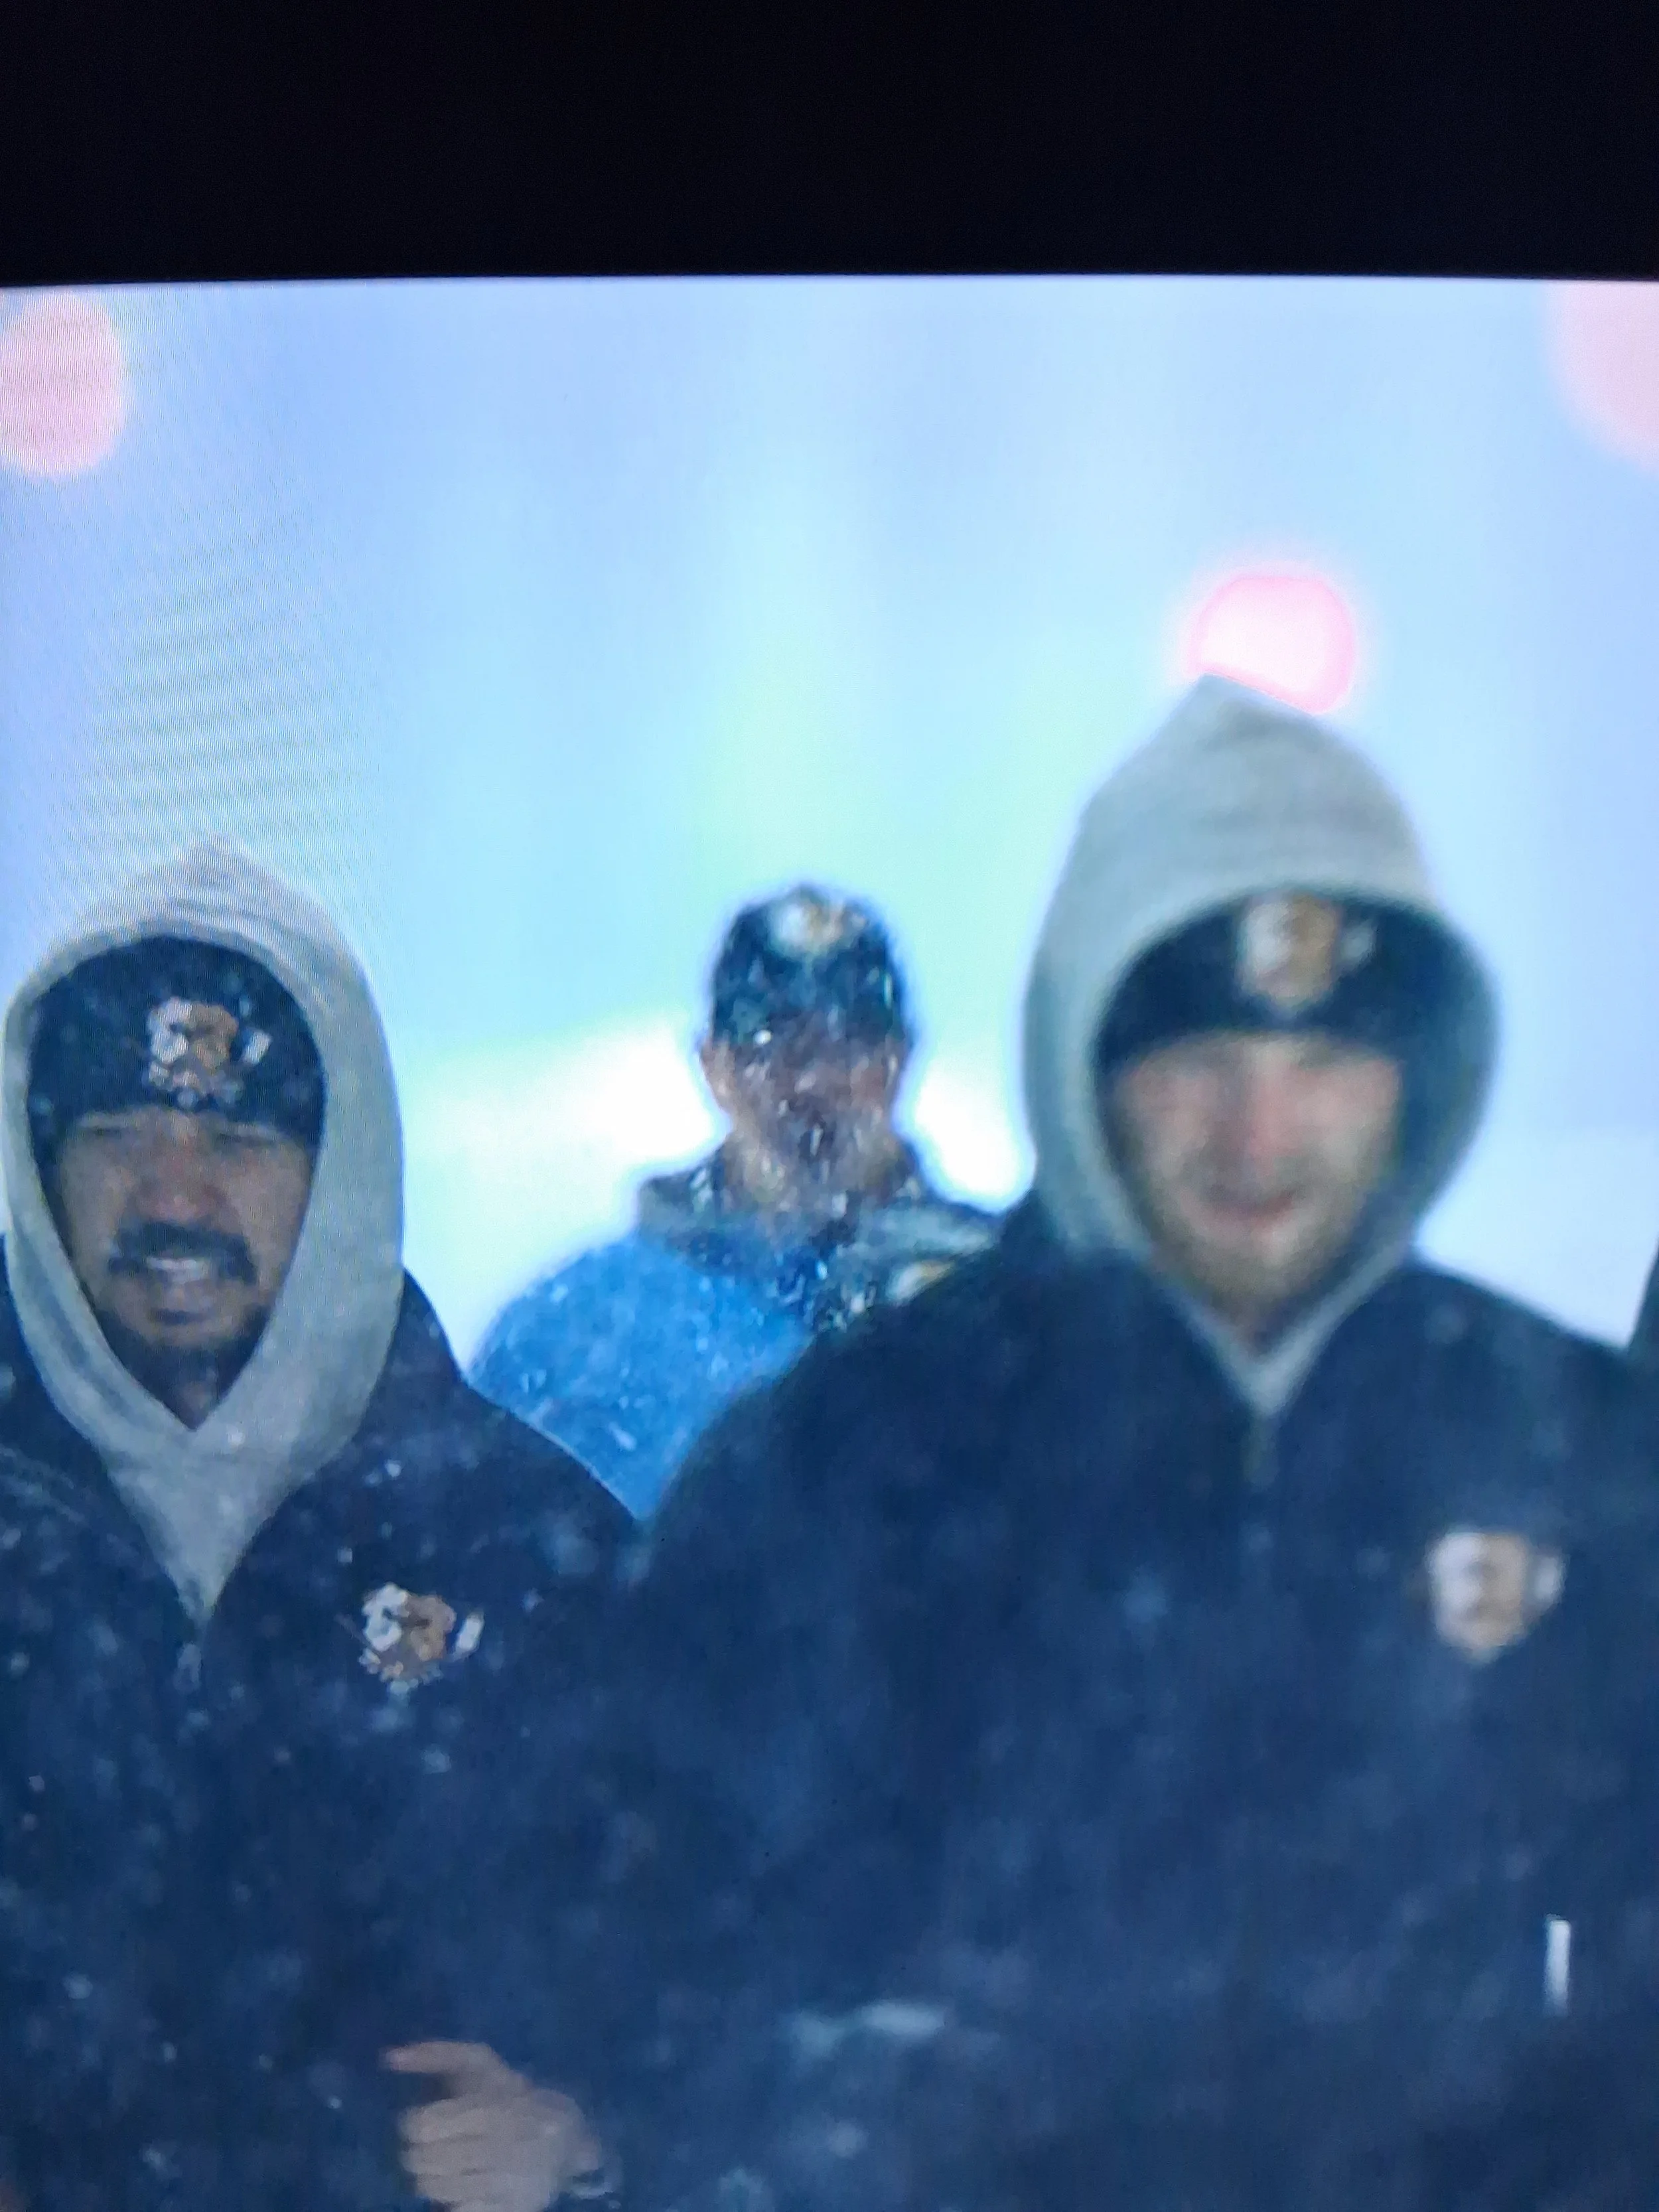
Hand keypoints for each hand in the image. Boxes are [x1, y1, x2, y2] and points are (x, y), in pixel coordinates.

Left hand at [385, 2040, 614, 2211]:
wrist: (569, 2137)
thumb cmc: (511, 2095)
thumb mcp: (481, 2065)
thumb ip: (436, 2054)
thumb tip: (388, 2057)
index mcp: (494, 2106)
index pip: (423, 2126)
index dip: (413, 2125)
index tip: (420, 2122)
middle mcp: (504, 2145)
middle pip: (424, 2160)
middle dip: (417, 2154)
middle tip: (427, 2147)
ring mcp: (509, 2182)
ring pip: (436, 2189)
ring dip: (430, 2177)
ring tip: (443, 2165)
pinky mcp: (513, 2209)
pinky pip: (459, 2211)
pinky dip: (452, 2199)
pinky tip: (461, 2185)